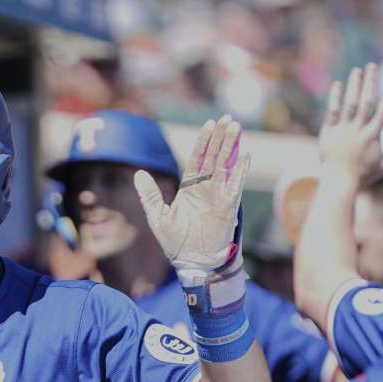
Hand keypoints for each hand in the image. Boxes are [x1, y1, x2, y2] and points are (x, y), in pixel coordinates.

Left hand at [135, 115, 249, 278]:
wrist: (192, 263)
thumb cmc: (175, 243)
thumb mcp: (157, 216)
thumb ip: (150, 195)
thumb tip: (138, 173)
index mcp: (189, 189)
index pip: (198, 159)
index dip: (204, 141)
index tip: (209, 124)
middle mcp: (206, 189)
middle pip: (214, 157)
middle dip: (220, 138)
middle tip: (227, 118)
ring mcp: (218, 196)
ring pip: (226, 165)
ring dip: (230, 147)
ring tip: (236, 127)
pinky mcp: (228, 207)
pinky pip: (234, 185)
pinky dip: (239, 170)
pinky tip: (244, 155)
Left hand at [319, 64, 382, 183]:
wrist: (338, 183)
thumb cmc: (362, 176)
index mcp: (373, 136)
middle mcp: (359, 130)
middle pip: (366, 101)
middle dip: (370, 82)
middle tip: (372, 65)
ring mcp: (342, 130)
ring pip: (350, 103)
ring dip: (354, 85)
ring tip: (357, 69)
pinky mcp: (328, 133)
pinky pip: (332, 112)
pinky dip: (335, 98)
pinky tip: (337, 84)